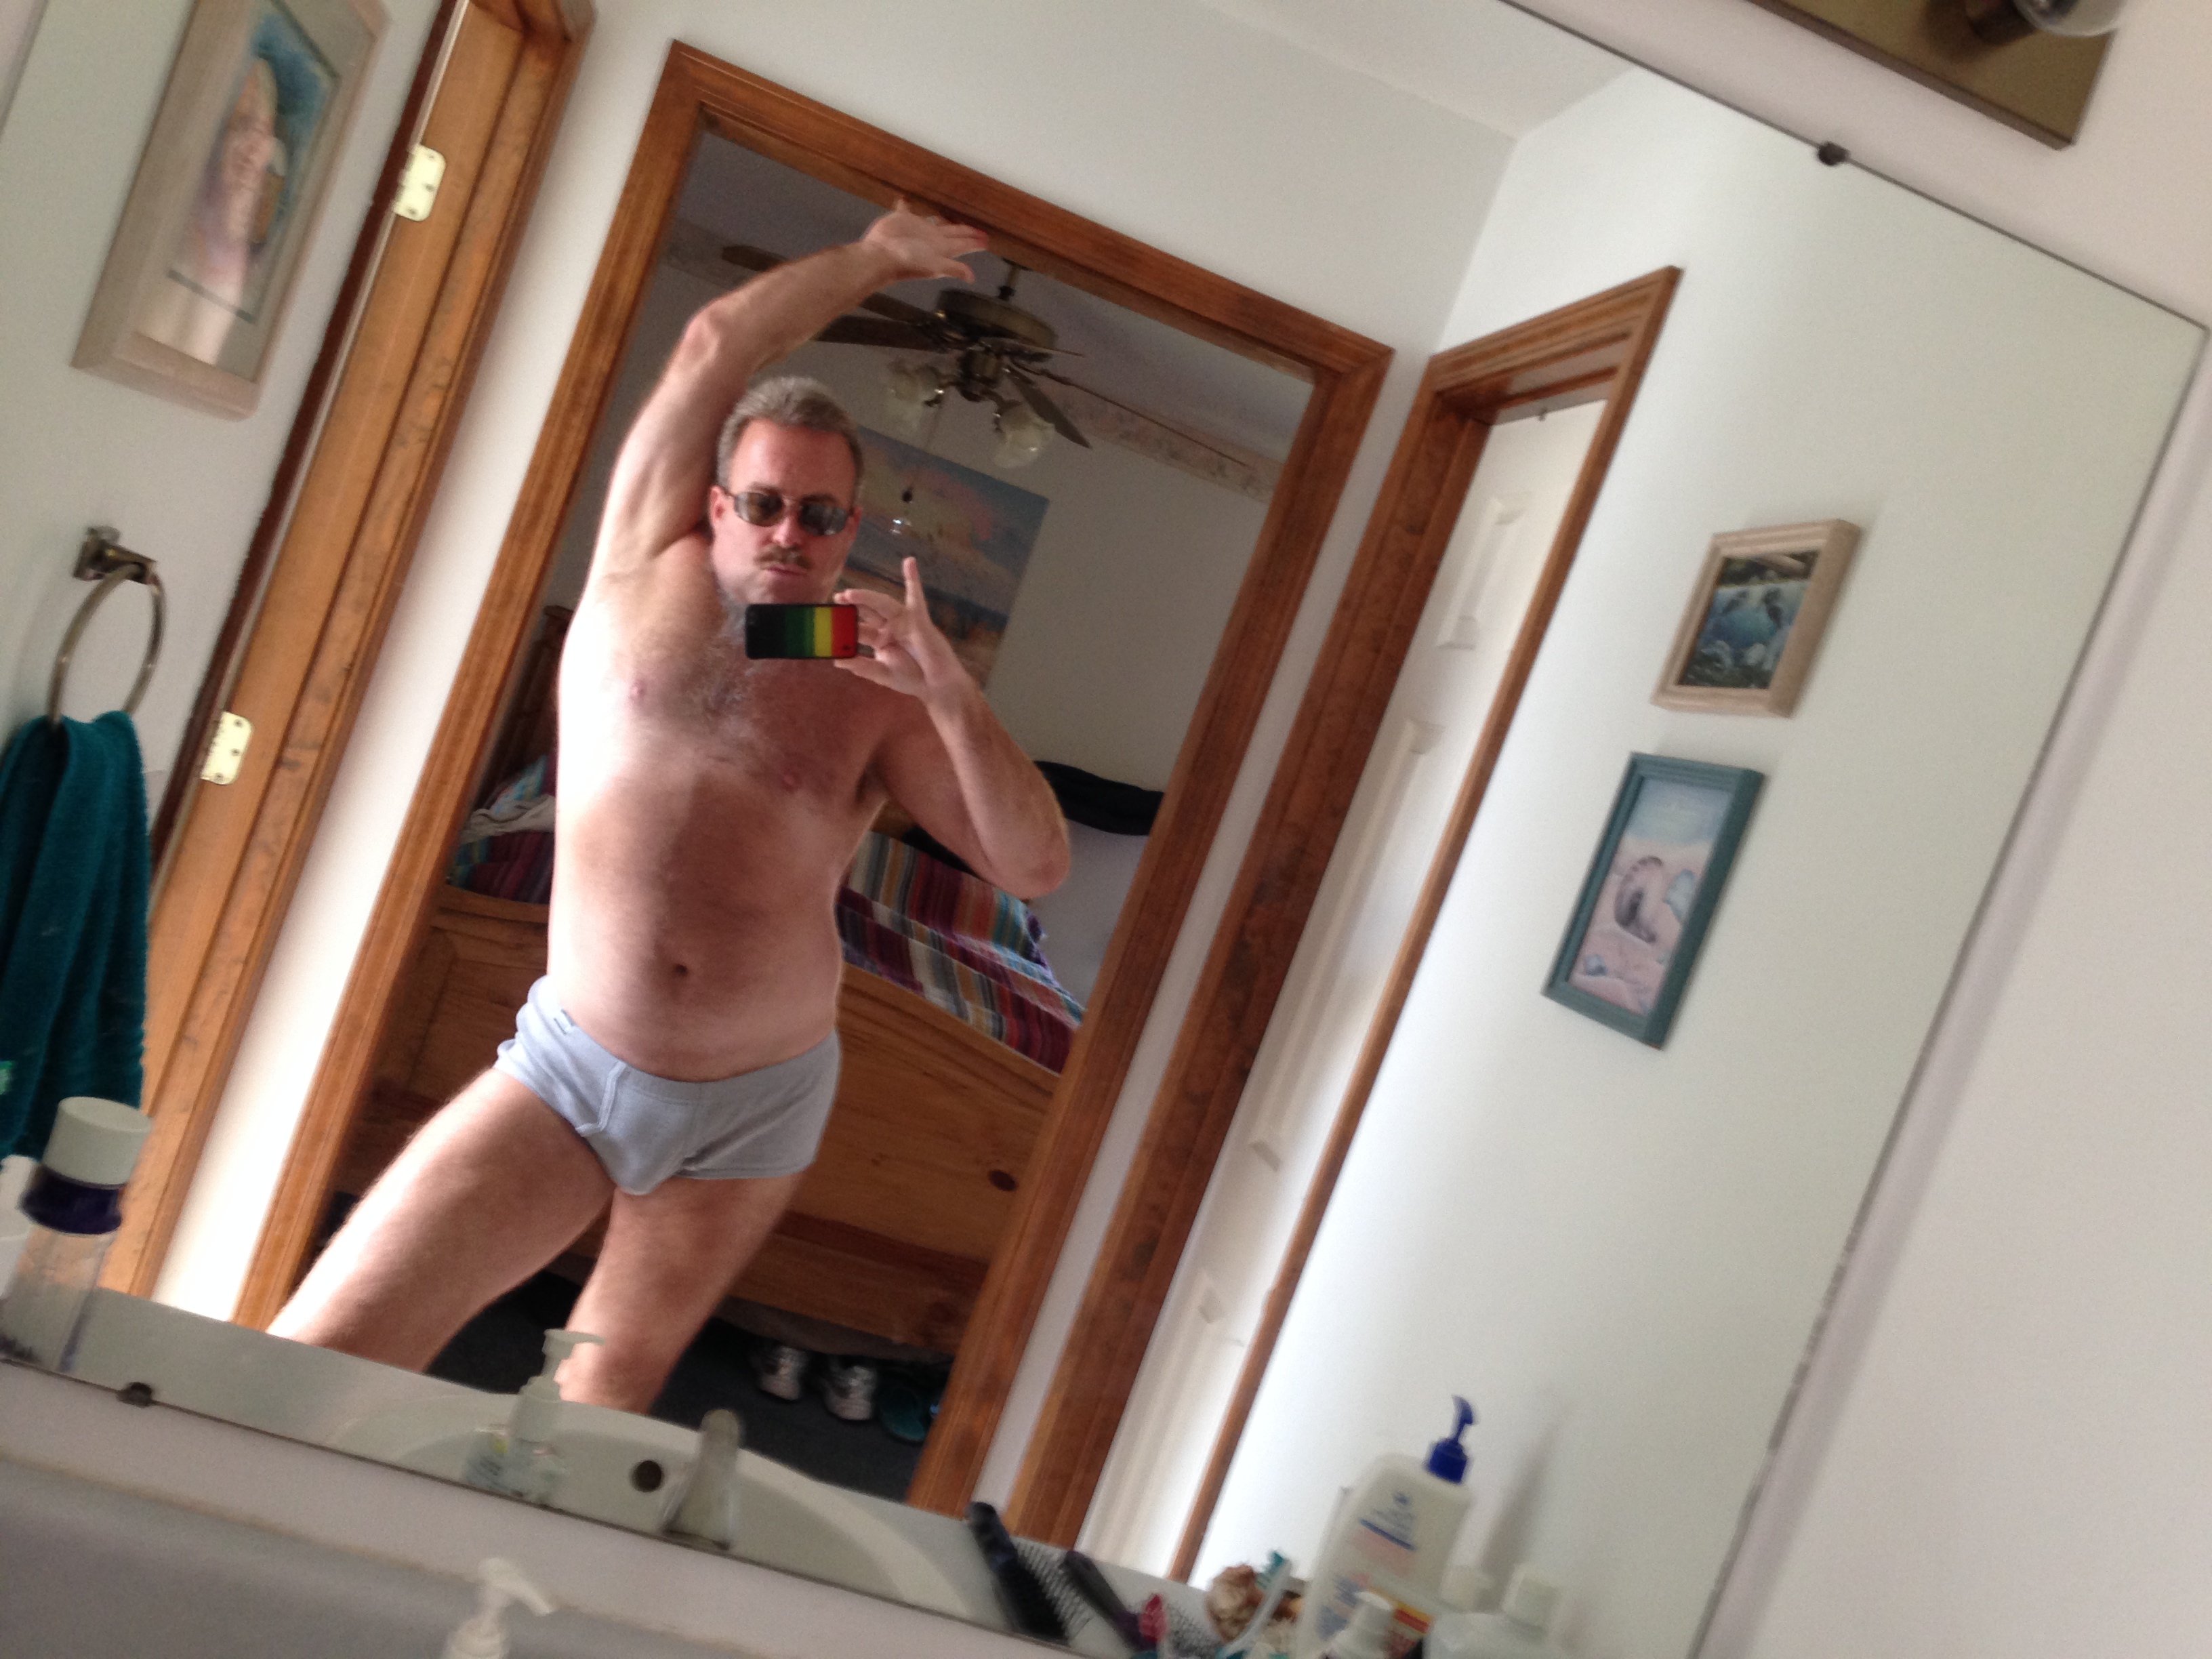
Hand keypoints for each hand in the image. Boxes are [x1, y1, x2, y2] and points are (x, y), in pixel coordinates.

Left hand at [834, 557, 973, 707]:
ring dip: (866, 597)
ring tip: (849, 594)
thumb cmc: (912, 679)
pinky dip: (913, 580)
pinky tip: (909, 563)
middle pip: (867, 613)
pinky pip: (916, 598)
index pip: (857, 630)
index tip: (825, 625)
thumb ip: (861, 666)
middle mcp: (889, 627)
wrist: (937, 686)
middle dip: (852, 605)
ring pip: (882, 604)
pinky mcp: (919, 619)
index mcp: (879, 640)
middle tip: (836, 599)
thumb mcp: (882, 674)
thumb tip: (836, 661)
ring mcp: (903, 622)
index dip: (842, 628)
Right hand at [859, 198, 986, 284]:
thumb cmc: (909, 260)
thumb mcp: (934, 265)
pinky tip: (907, 197)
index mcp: (942, 247)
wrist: (881, 255)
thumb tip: (972, 277)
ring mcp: (917, 228)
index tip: (986, 239)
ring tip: (949, 210)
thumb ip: (953, 268)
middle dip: (965, 231)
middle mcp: (932, 238)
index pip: (963, 243)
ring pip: (933, 220)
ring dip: (941, 217)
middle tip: (977, 227)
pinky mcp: (902, 218)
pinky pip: (906, 208)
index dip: (974, 241)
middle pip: (953, 232)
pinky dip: (907, 203)